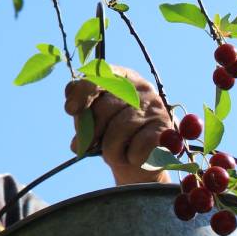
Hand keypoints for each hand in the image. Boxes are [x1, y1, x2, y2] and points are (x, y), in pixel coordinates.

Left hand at [64, 63, 170, 184]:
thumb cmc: (110, 133)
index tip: (70, 110)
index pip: (100, 74)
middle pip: (106, 106)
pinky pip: (139, 145)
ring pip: (120, 128)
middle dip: (92, 131)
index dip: (83, 91)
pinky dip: (130, 156)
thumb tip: (73, 109)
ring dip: (110, 149)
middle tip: (85, 146)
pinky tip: (132, 157)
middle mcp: (141, 87)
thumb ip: (82, 110)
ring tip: (112, 155)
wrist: (137, 161)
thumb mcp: (93, 119)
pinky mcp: (166, 129)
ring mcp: (156, 107)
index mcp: (121, 77)